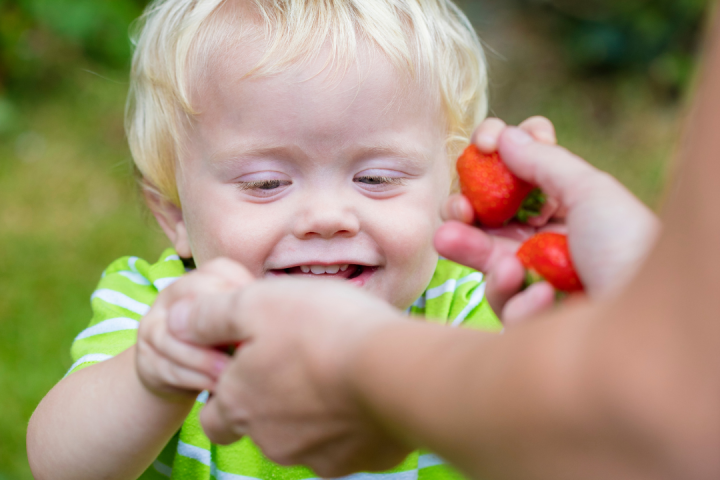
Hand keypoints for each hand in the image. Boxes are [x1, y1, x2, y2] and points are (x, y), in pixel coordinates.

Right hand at [136, 258, 252, 399]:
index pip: (221, 271)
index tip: (265, 319)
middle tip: (248, 347)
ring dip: (207, 358)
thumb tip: (282, 316)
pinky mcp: (145, 360)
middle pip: (193, 298)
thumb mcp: (238, 325)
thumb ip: (253, 313)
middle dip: (222, 323)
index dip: (244, 294)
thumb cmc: (222, 346)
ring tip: (232, 373)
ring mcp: (153, 326)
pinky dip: (196, 379)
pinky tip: (217, 387)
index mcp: (200, 278)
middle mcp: (172, 295)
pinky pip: (168, 367)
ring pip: (176, 338)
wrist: (180, 379)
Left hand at [168, 278, 410, 475]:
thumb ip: (210, 315)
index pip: (212, 415)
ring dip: (313, 413)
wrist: (395, 371)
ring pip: (304, 438)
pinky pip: (348, 445)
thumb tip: (176, 320)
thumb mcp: (256, 303)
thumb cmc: (322, 328)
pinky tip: (367, 393)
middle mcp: (272, 439)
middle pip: (260, 427)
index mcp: (241, 402)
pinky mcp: (359, 461)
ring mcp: (317, 456)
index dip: (226, 391)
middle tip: (300, 365)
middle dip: (271, 403)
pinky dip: (351, 424)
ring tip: (338, 374)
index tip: (252, 365)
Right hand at [437, 121, 660, 323]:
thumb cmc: (630, 248)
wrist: (650, 319)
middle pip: (490, 218)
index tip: (484, 143)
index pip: (519, 176)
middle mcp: (547, 239)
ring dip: (469, 247)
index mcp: (565, 205)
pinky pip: (505, 303)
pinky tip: (542, 295)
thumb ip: (544, 160)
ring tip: (451, 241)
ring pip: (485, 260)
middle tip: (454, 209)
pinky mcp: (532, 318)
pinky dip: (515, 296)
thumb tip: (504, 135)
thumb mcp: (591, 191)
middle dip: (464, 208)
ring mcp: (537, 279)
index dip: (496, 157)